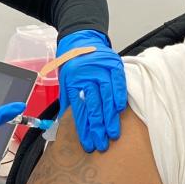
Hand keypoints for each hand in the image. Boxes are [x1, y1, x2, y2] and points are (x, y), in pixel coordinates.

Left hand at [57, 30, 127, 152]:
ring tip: (112, 133)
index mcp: (72, 82)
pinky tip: (119, 110)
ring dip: (110, 117)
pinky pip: (118, 83)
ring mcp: (101, 69)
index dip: (84, 129)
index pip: (79, 110)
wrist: (80, 39)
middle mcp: (86, 76)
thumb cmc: (72, 64)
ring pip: (106, 97)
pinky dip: (119, 96)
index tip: (88, 144)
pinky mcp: (113, 64)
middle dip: (98, 128)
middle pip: (93, 106)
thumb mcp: (65, 82)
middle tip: (102, 144)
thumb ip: (70, 102)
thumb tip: (70, 123)